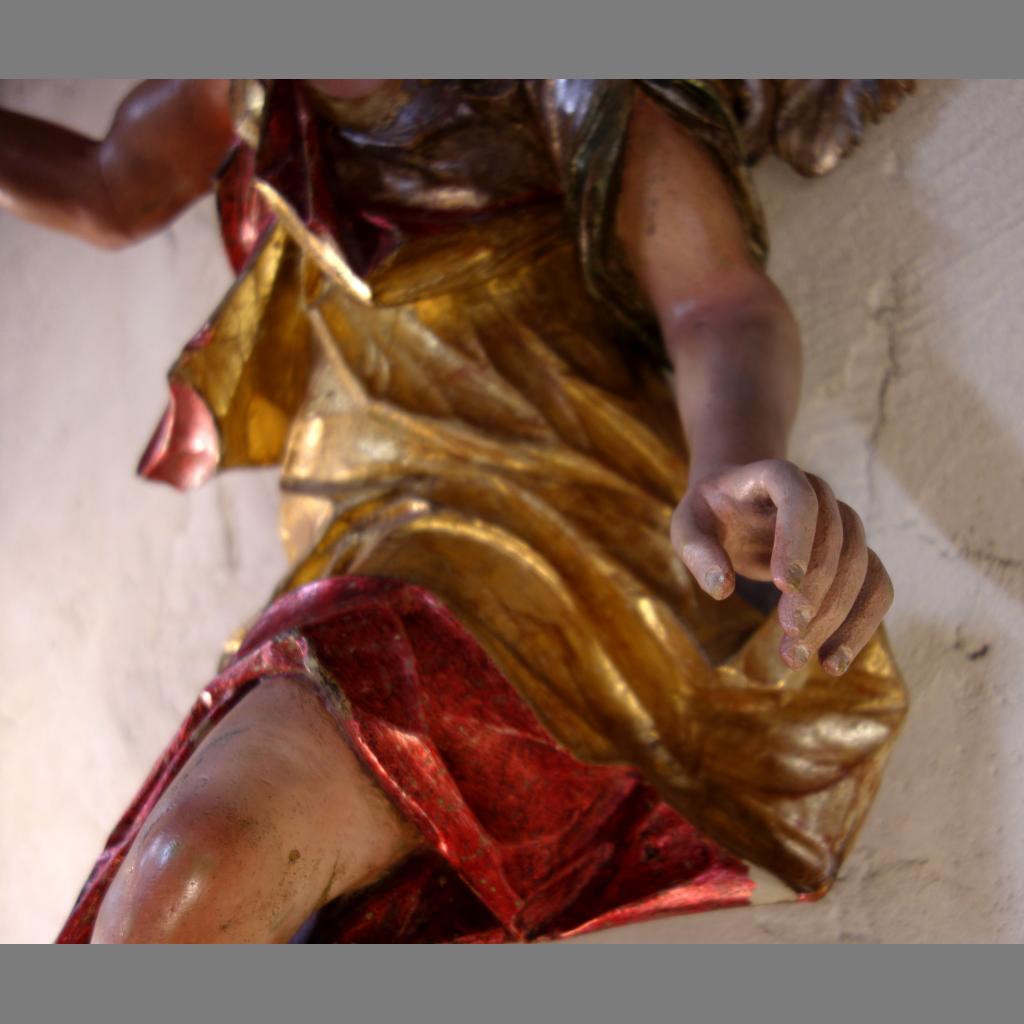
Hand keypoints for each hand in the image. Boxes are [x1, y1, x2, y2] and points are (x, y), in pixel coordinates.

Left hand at [671, 459, 893, 674]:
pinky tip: (832, 661)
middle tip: (791, 636)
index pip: (799, 499)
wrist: (735, 505)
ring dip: (838, 617)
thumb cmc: (709, 516)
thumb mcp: (687, 527)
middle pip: (836, 542)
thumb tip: (721, 588)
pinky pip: (876, 586)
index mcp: (777, 476)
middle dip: (817, 593)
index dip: (797, 540)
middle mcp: (820, 496)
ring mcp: (843, 524)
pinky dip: (861, 624)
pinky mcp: (854, 555)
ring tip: (800, 657)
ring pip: (861, 568)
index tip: (783, 587)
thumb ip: (696, 550)